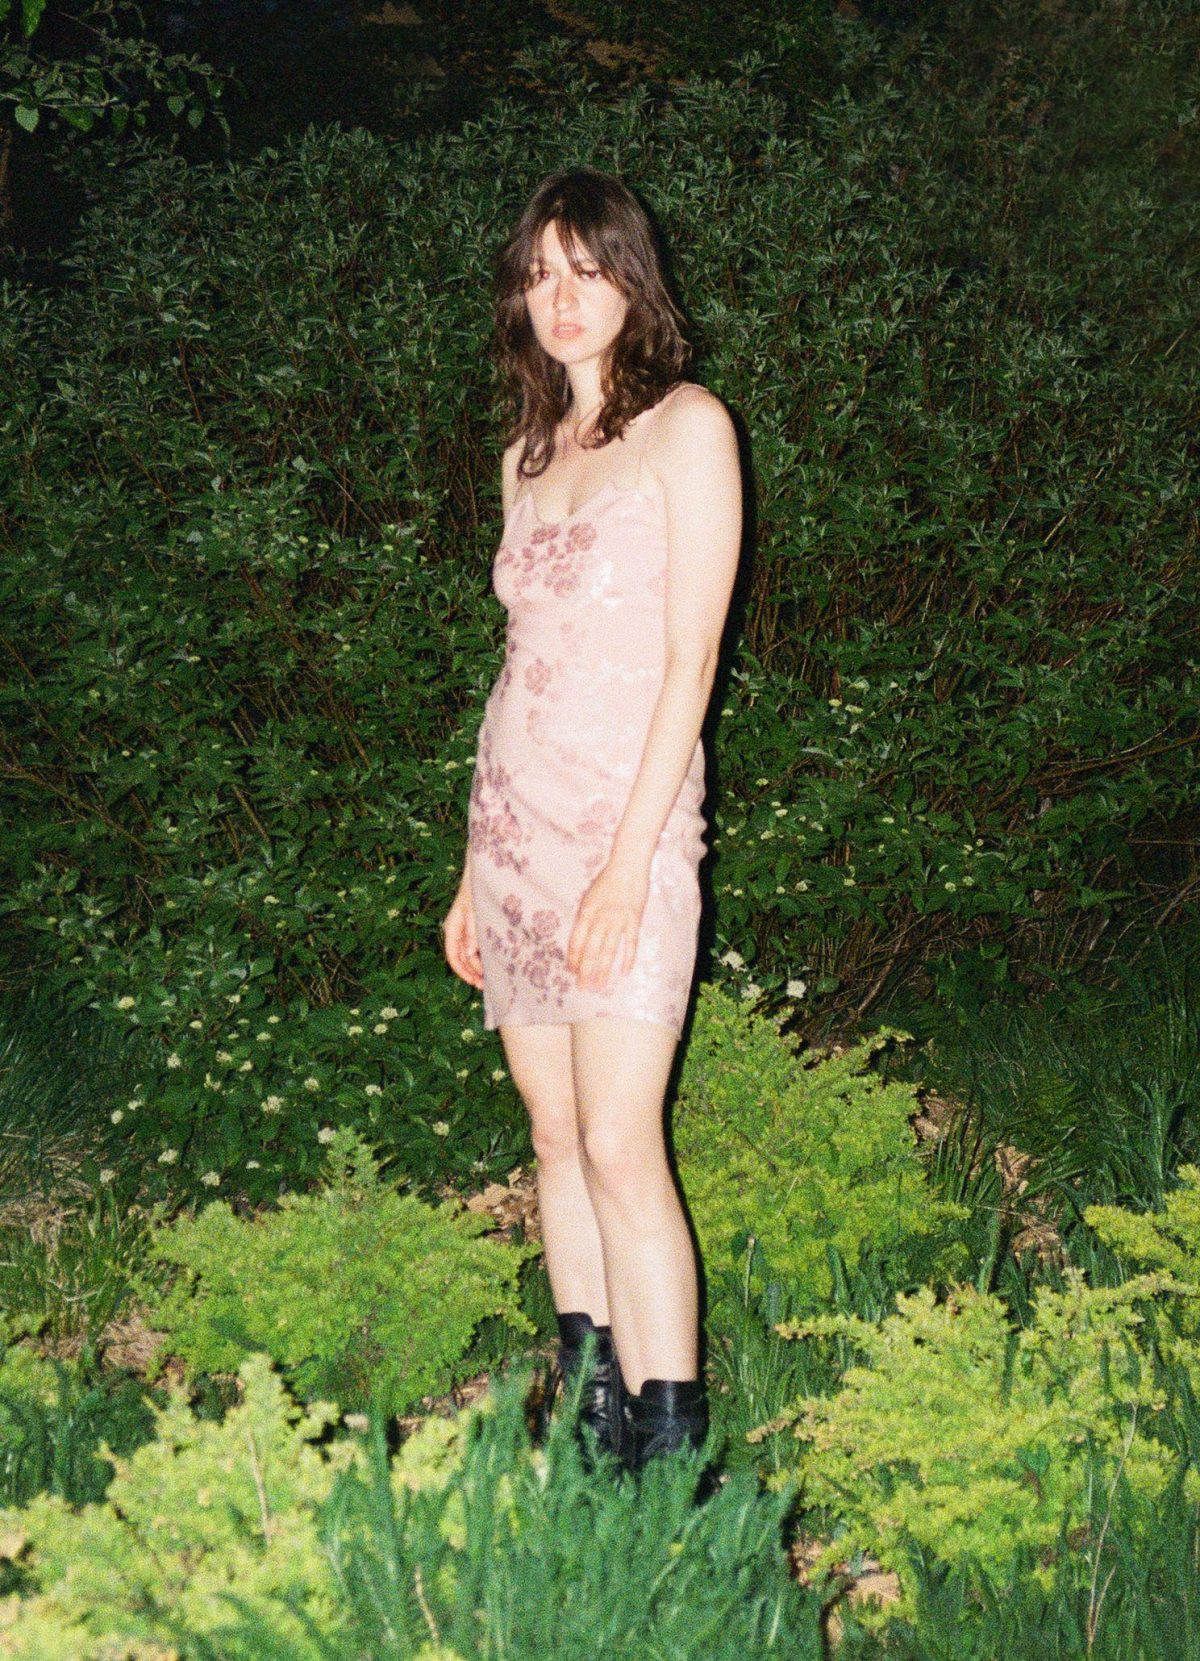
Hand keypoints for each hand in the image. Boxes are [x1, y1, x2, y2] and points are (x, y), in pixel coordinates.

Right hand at [442, 876, 483, 989]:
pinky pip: (478, 946)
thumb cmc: (478, 888)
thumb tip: (468, 954)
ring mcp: (467, 929)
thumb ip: (472, 932)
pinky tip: (495, 962)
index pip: (453, 956)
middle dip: (473, 973)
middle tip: (487, 985)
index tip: (476, 983)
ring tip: (493, 978)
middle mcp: (458, 931)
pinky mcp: (477, 926)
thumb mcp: (474, 910)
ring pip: (470, 954)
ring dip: (479, 966)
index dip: (463, 972)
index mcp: (453, 928)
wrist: (485, 871)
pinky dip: (484, 955)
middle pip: (462, 958)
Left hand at [566, 859, 649, 993]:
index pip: (576, 941)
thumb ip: (585, 918)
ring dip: (603, 970)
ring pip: (608, 951)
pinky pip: (630, 943)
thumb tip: (580, 940)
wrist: (627, 866)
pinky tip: (624, 973)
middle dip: (585, 971)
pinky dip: (628, 959)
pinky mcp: (634, 920)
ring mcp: (618, 920)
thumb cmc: (607, 881)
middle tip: (583, 988)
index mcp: (586, 912)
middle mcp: (600, 918)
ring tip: (599, 986)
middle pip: (591, 950)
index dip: (573, 958)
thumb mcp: (589, 897)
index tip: (571, 971)